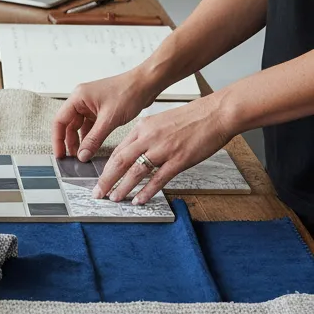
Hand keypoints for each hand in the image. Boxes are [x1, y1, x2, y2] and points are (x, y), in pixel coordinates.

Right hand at [51, 68, 159, 160]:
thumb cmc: (129, 92)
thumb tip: (83, 154)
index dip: (58, 139)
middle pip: (68, 124)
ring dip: (80, 140)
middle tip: (72, 158)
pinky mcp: (101, 108)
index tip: (60, 154)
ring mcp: (91, 104)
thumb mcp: (109, 120)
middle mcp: (82, 99)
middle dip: (69, 142)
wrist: (147, 83)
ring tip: (82, 155)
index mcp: (78, 97)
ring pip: (79, 126)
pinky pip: (90, 124)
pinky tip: (92, 146)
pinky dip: (90, 135)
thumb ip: (94, 139)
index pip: (60, 121)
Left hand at [94, 94, 236, 204]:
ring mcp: (163, 149)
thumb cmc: (191, 118)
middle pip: (119, 161)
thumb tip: (134, 152)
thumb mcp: (160, 122)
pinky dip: (146, 191)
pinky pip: (158, 179)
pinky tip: (139, 200)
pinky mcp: (179, 160)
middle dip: (105, 180)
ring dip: (122, 187)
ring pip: (135, 172)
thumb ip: (146, 136)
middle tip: (97, 193)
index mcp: (142, 128)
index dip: (106, 167)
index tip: (99, 178)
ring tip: (114, 198)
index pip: (118, 150)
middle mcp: (149, 138)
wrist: (216, 113)